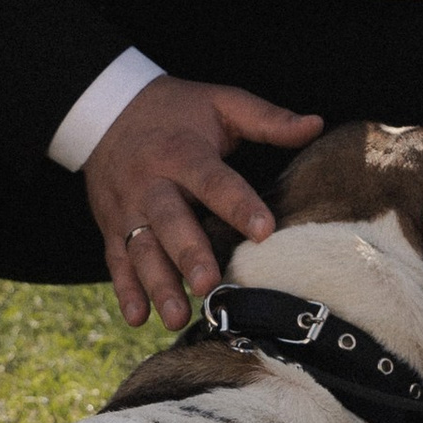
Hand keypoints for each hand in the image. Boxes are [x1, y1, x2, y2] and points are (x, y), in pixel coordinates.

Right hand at [86, 76, 323, 331]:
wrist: (107, 110)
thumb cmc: (176, 111)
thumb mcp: (220, 103)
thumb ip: (266, 118)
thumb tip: (315, 125)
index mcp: (182, 152)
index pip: (212, 180)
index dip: (238, 205)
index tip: (264, 232)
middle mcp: (150, 183)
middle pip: (169, 221)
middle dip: (188, 255)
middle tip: (209, 285)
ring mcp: (127, 208)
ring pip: (140, 249)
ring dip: (157, 284)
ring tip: (176, 317)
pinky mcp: (111, 227)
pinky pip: (115, 261)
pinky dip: (124, 290)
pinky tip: (137, 318)